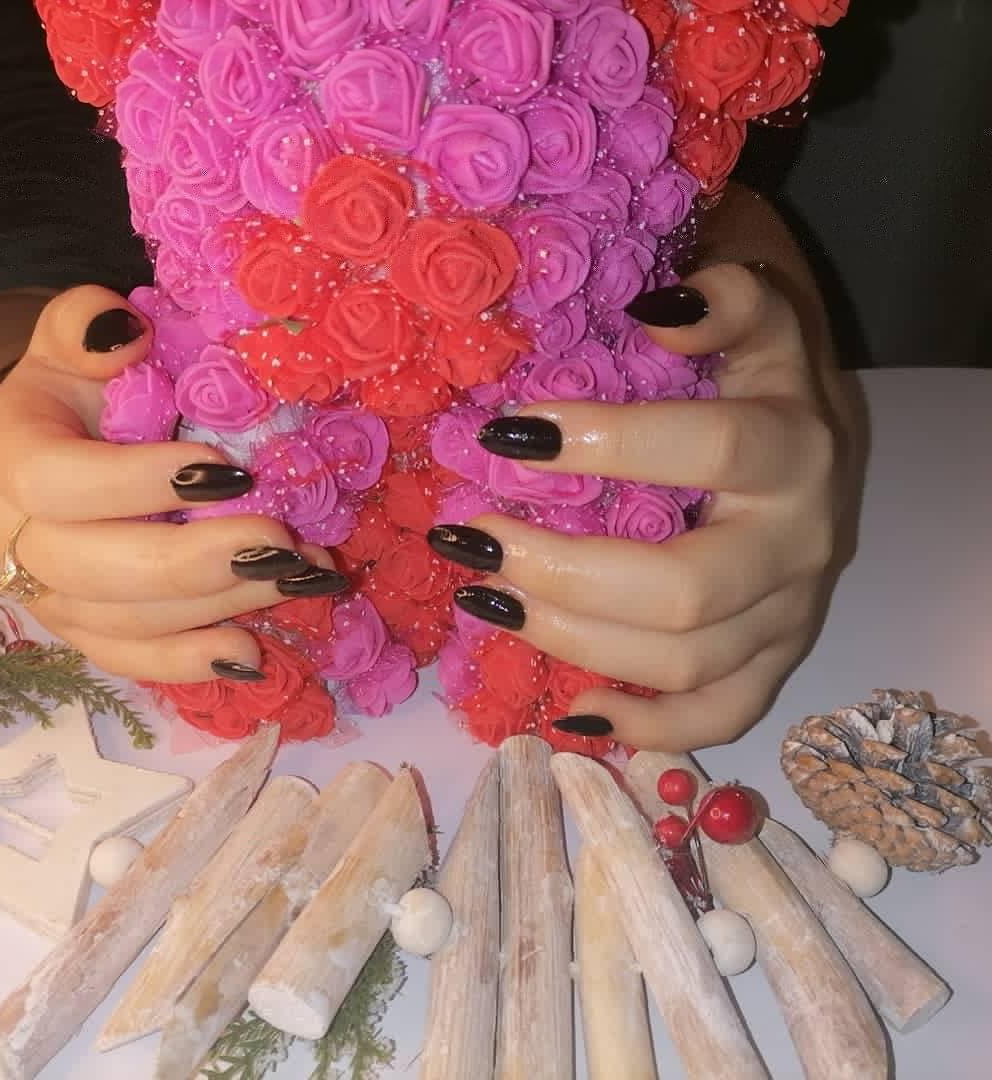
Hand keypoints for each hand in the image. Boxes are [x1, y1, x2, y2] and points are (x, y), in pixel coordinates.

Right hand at [0, 285, 345, 682]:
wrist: (63, 437)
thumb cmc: (81, 384)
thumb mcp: (76, 337)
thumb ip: (86, 323)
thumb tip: (122, 335)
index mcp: (8, 453)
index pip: (54, 482)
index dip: (137, 482)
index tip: (227, 469)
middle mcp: (11, 535)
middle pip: (90, 569)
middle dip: (194, 563)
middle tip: (280, 545)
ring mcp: (45, 592)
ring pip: (122, 622)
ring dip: (218, 607)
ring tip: (298, 581)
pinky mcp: (83, 629)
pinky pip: (129, 659)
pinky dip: (190, 662)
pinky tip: (250, 652)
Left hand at [432, 263, 859, 749]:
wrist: (819, 445)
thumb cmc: (762, 384)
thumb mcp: (758, 323)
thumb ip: (724, 302)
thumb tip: (656, 312)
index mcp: (796, 450)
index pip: (712, 451)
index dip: (608, 444)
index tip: (505, 436)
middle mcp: (801, 543)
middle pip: (685, 589)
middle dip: (564, 572)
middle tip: (478, 540)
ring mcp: (790, 615)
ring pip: (686, 663)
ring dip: (572, 642)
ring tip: (487, 599)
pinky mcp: (774, 662)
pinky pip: (719, 718)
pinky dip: (645, 729)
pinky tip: (572, 710)